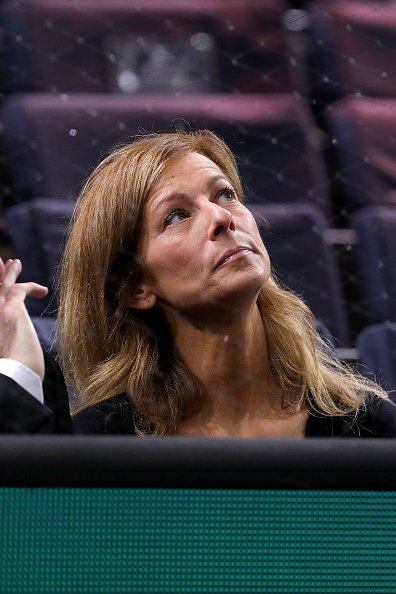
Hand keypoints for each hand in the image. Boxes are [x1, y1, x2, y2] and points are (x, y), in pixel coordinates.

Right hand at [0, 258, 47, 380]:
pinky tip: (42, 291)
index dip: (0, 293)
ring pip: (0, 283)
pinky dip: (30, 286)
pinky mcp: (10, 309)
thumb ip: (10, 343)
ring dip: (8, 272)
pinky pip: (19, 288)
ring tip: (15, 263)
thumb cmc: (14, 374)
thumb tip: (17, 353)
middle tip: (3, 264)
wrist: (14, 377)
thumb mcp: (9, 356)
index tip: (5, 289)